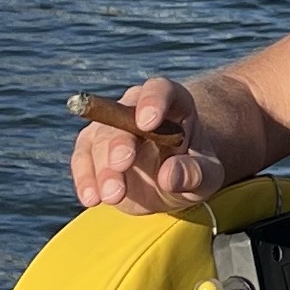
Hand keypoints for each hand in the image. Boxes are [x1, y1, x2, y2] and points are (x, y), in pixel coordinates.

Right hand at [68, 78, 226, 214]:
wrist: (171, 182)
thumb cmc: (193, 171)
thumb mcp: (207, 176)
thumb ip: (194, 173)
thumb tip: (169, 175)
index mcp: (172, 103)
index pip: (160, 90)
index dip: (153, 101)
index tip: (147, 122)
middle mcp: (136, 107)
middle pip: (121, 118)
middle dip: (119, 142)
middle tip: (122, 164)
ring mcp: (111, 127)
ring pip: (98, 139)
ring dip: (102, 168)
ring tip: (113, 195)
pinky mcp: (92, 149)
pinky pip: (82, 159)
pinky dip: (85, 179)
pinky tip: (92, 199)